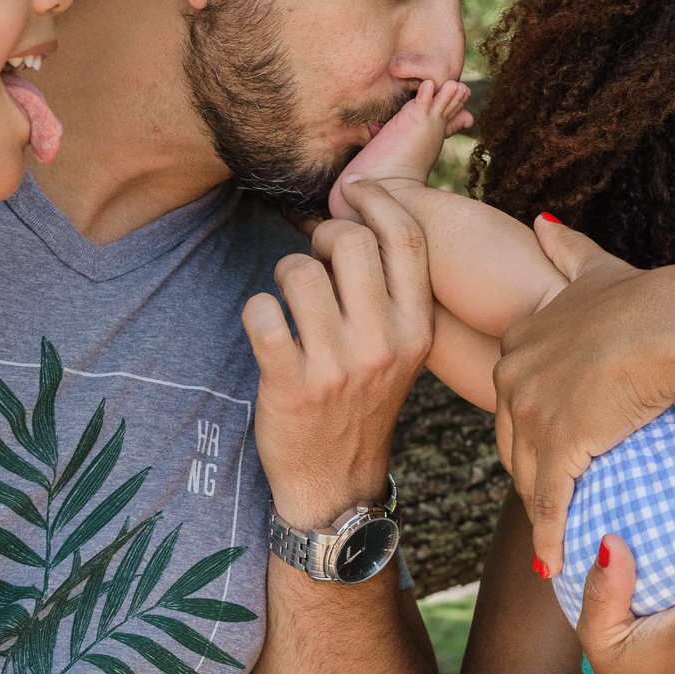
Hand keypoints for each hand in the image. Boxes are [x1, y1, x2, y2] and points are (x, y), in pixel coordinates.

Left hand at [242, 176, 433, 528]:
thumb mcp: (401, 351)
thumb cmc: (363, 401)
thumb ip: (392, 292)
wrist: (337, 482)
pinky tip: (266, 324)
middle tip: (313, 258)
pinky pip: (262, 313)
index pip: (407, 239)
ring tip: (288, 297)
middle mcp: (384, 345)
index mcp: (417, 330)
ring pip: (299, 272)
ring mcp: (337, 368)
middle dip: (322, 236)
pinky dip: (257, 309)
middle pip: (351, 242)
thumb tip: (359, 218)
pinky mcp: (291, 387)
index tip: (353, 191)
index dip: (377, 200)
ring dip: (285, 274)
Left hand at [492, 219, 674, 576]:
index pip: (514, 391)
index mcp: (522, 340)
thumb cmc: (644, 297)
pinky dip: (549, 536)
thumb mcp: (594, 267)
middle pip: (512, 435)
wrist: (668, 325)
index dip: (528, 418)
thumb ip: (566, 249)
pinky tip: (550, 563)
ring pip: (526, 472)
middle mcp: (514, 377)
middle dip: (525, 463)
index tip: (543, 437)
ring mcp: (533, 416)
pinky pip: (549, 504)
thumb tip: (542, 220)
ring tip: (549, 533)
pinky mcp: (558, 450)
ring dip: (538, 504)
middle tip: (543, 490)